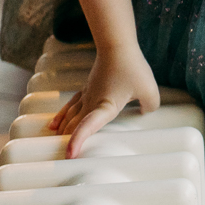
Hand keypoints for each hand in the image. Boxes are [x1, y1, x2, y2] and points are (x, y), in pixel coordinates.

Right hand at [48, 45, 162, 157]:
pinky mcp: (86, 89)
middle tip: (59, 158)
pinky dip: (62, 117)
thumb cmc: (132, 67)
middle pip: (75, 125)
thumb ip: (150, 106)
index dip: (78, 141)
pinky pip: (70, 107)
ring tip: (53, 143)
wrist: (117, 45)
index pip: (88, 126)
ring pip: (70, 117)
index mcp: (105, 106)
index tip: (69, 154)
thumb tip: (144, 112)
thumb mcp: (150, 90)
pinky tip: (54, 123)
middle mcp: (91, 103)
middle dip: (67, 142)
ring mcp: (87, 95)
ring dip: (63, 131)